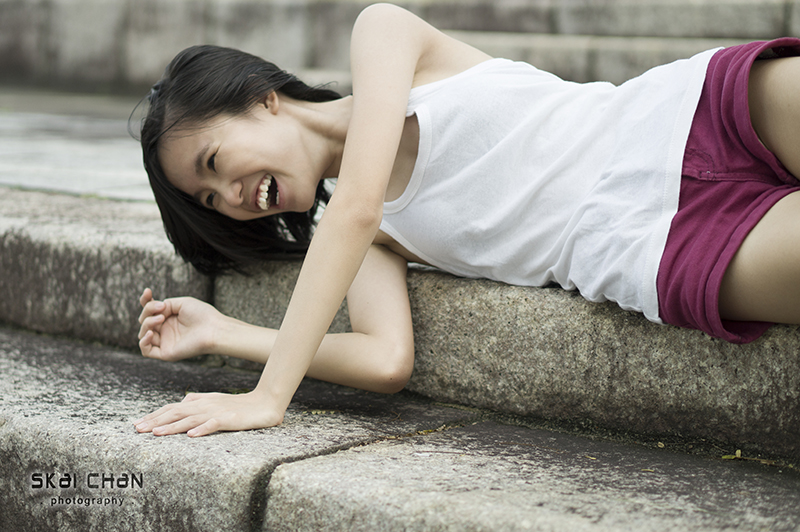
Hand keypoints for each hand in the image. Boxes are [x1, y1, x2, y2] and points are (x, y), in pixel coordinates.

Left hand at [133, 390, 283, 436]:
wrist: (265, 402)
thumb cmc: (239, 404)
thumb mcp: (216, 401)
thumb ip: (199, 400)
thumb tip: (182, 401)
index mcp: (200, 402)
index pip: (172, 408)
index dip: (155, 415)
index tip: (138, 424)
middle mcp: (205, 406)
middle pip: (176, 413)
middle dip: (156, 421)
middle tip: (138, 430)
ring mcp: (217, 412)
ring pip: (191, 419)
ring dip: (173, 426)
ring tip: (157, 433)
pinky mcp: (230, 418)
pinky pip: (214, 424)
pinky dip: (203, 429)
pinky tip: (192, 436)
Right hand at [137, 288, 221, 361]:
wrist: (213, 329)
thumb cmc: (202, 315)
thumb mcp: (182, 303)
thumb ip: (165, 305)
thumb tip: (155, 312)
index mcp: (169, 318)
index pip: (150, 311)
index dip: (145, 301)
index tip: (148, 291)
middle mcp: (165, 330)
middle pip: (144, 320)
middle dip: (148, 311)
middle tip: (163, 308)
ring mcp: (165, 342)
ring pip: (143, 333)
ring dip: (148, 323)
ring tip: (161, 318)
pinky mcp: (166, 353)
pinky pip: (146, 351)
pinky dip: (143, 342)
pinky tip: (151, 333)